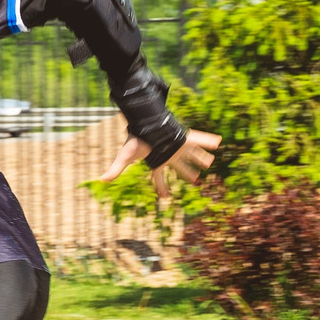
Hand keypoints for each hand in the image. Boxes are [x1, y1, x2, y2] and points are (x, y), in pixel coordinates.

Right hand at [101, 127, 221, 193]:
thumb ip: (116, 168)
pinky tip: (218, 142)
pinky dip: (208, 140)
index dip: (162, 188)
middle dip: (187, 173)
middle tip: (196, 179)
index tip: (166, 198)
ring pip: (191, 154)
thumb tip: (101, 180)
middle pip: (179, 166)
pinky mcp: (185, 137)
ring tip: (209, 162)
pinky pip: (199, 138)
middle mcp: (169, 154)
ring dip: (200, 158)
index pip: (158, 177)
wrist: (144, 121)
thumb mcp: (125, 156)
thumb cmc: (136, 139)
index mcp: (157, 160)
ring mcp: (178, 145)